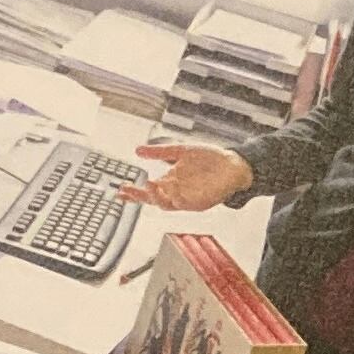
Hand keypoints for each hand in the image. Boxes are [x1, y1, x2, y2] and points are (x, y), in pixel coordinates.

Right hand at [121, 141, 253, 209]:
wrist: (233, 164)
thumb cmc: (208, 159)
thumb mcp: (180, 151)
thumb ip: (160, 152)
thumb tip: (138, 150)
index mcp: (170, 181)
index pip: (148, 190)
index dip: (134, 192)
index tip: (120, 190)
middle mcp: (176, 192)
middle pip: (154, 199)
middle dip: (141, 195)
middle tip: (128, 189)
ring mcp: (188, 198)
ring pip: (167, 203)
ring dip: (157, 195)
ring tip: (149, 184)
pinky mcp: (200, 202)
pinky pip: (185, 203)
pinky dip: (176, 198)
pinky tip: (170, 189)